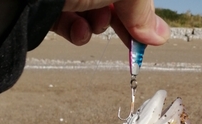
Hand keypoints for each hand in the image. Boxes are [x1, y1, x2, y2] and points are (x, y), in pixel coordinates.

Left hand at [52, 0, 169, 47]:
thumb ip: (142, 8)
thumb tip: (160, 34)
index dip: (141, 10)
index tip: (148, 35)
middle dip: (121, 20)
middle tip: (131, 43)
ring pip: (88, 9)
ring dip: (97, 26)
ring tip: (95, 27)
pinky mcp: (41, 2)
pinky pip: (64, 19)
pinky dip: (75, 31)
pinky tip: (78, 33)